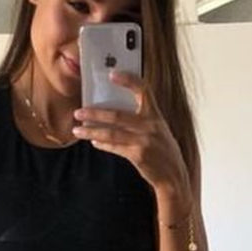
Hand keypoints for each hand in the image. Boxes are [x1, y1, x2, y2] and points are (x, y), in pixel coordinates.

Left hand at [71, 69, 188, 191]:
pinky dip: (102, 144)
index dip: (128, 80)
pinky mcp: (139, 155)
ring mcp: (145, 141)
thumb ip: (141, 119)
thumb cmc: (162, 150)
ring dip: (92, 131)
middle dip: (95, 113)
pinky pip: (115, 147)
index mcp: (156, 115)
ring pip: (112, 133)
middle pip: (117, 115)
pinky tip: (93, 141)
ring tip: (77, 130)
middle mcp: (151, 126)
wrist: (173, 175)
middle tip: (79, 112)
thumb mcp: (158, 130)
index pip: (144, 90)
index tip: (112, 74)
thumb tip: (112, 110)